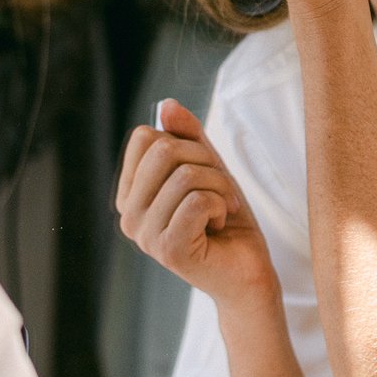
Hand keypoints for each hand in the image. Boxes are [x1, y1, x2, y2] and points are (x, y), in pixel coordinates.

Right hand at [116, 98, 277, 309]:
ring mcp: (145, 235)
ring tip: (222, 211)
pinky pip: (198, 201)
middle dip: (206, 162)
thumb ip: (187, 137)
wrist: (247, 270)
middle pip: (163, 150)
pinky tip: (219, 227)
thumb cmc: (225, 219)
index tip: (203, 172)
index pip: (144, 137)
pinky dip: (221, 206)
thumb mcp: (208, 167)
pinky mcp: (168, 250)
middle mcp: (128, 215)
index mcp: (130, 194)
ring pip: (186, 175)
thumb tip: (166, 105)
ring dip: (220, 188)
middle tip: (221, 191)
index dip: (185, 144)